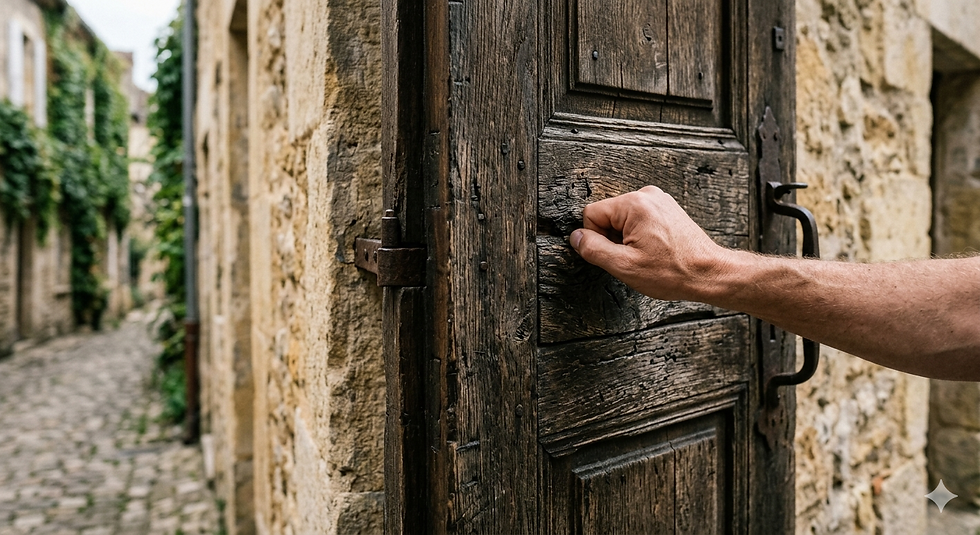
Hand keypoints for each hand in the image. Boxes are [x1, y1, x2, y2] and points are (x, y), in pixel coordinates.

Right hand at [569, 186, 730, 301]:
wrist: (710, 273)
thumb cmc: (673, 271)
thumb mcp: (624, 266)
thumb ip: (593, 249)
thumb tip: (576, 238)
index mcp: (634, 204)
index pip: (591, 214)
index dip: (596, 239)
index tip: (616, 254)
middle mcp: (647, 195)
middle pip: (607, 215)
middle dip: (613, 239)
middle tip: (634, 257)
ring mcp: (659, 200)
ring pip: (622, 219)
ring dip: (627, 239)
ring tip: (648, 255)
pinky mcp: (666, 209)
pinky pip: (638, 220)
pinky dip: (640, 236)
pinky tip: (655, 250)